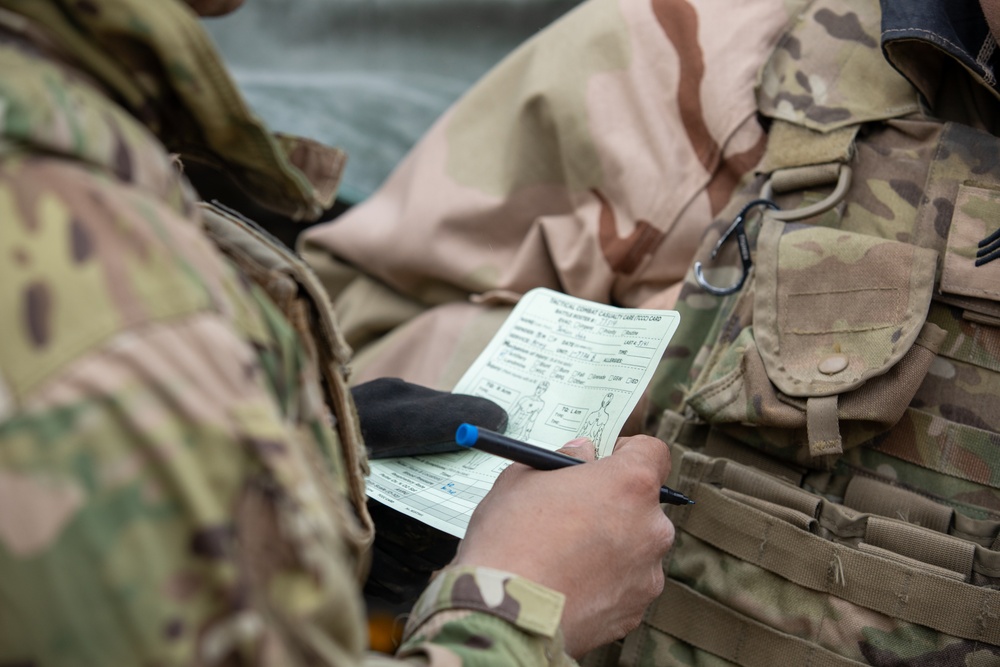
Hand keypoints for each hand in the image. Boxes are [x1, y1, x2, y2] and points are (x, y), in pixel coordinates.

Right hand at [452, 434, 674, 656]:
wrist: (504, 615)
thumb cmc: (510, 540)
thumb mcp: (522, 478)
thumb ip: (561, 459)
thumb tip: (579, 453)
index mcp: (629, 484)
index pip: (653, 452)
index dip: (626, 452)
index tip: (602, 461)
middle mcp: (651, 527)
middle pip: (642, 504)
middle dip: (612, 504)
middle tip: (573, 512)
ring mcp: (647, 573)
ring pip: (634, 547)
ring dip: (610, 546)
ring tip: (563, 556)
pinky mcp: (634, 611)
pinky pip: (624, 586)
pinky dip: (603, 582)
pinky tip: (567, 584)